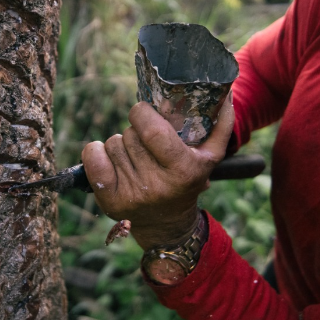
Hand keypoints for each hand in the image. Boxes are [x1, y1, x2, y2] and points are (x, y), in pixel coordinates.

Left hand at [81, 95, 234, 249]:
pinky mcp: (111, 203)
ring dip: (120, 144)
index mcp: (184, 169)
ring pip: (112, 144)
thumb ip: (222, 126)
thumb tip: (227, 95)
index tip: (144, 112)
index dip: (142, 113)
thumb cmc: (187, 179)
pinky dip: (95, 152)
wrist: (167, 224)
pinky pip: (92, 159)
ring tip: (134, 158)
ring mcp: (132, 196)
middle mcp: (157, 186)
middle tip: (145, 145)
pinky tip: (108, 159)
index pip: (152, 129)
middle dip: (135, 131)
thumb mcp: (209, 157)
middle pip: (130, 134)